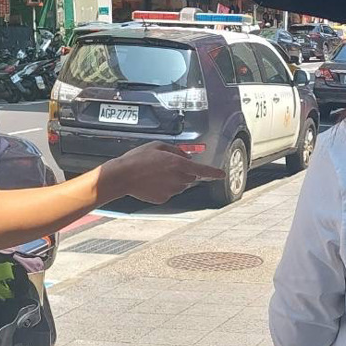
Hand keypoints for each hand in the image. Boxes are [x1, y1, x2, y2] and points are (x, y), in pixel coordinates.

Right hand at [103, 142, 224, 203]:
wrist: (123, 176)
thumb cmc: (138, 158)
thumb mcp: (158, 146)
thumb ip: (176, 150)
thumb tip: (186, 156)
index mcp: (178, 164)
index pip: (202, 170)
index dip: (214, 172)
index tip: (222, 174)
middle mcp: (178, 179)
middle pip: (190, 177)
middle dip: (184, 172)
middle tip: (166, 166)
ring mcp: (171, 191)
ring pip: (180, 185)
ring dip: (174, 180)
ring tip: (155, 174)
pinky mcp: (164, 199)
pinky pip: (169, 192)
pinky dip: (163, 188)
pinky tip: (151, 182)